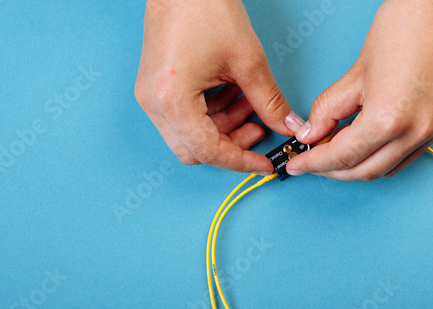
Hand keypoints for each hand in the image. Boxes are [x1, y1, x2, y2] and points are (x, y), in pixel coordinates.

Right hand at [135, 0, 303, 174]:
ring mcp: (150, 97)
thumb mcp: (247, 60)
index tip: (263, 164)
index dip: (241, 161)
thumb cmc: (205, 7)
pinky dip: (209, 115)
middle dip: (229, 146)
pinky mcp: (154, 89)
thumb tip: (287, 125)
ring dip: (221, 128)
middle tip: (258, 130)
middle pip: (194, 151)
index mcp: (172, 99)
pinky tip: (229, 95)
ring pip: (188, 137)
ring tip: (248, 104)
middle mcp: (154, 104)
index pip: (209, 151)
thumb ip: (269, 101)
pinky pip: (182, 118)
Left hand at [287, 0, 432, 180]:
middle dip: (330, 170)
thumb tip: (310, 133)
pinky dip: (375, 158)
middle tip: (307, 161)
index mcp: (388, 120)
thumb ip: (328, 110)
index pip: (341, 157)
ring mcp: (429, 133)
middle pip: (362, 171)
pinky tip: (358, 147)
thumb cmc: (407, 30)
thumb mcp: (355, 73)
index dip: (313, 163)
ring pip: (383, 169)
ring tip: (328, 153)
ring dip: (353, 167)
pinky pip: (401, 158)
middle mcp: (413, 133)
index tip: (296, 164)